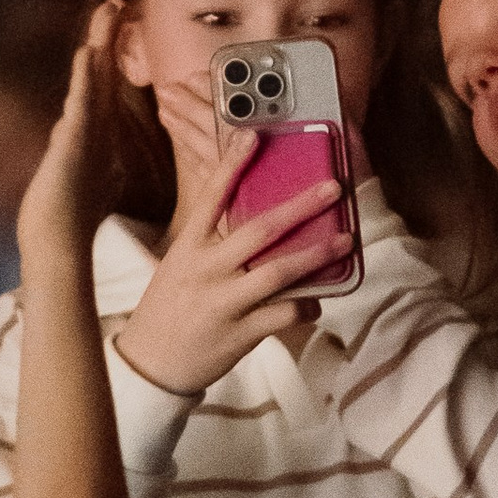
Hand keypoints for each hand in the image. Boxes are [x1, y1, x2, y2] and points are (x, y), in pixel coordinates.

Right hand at [17, 7, 121, 273]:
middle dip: (106, 36)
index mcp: (95, 132)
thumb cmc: (72, 217)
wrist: (56, 245)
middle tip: (116, 0)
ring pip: (89, 81)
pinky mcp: (69, 148)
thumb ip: (106, 166)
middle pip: (97, 72)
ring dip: (98, 44)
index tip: (123, 24)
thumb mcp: (101, 183)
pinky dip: (83, 80)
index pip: (107, 84)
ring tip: (107, 11)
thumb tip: (113, 159)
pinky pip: (79, 108)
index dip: (113, 54)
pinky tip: (86, 55)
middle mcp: (84, 127)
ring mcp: (75, 134)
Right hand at [115, 126, 355, 395]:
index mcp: (188, 248)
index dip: (232, 164)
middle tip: (333, 188)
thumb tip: (259, 213)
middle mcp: (206, 271)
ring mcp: (223, 303)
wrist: (151, 363)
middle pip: (258, 231)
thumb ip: (212, 241)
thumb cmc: (170, 306)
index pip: (211, 197)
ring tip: (346, 240)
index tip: (254, 134)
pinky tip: (319, 300)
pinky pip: (282, 315)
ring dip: (316, 255)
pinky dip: (306, 305)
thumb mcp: (180, 265)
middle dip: (300, 207)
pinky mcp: (239, 334)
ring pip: (278, 273)